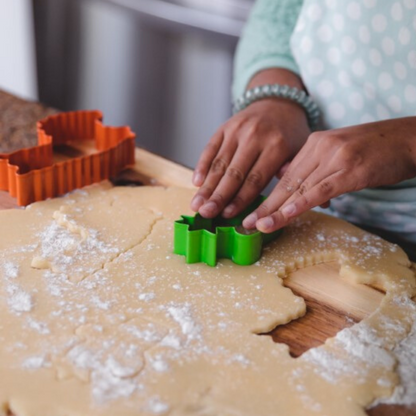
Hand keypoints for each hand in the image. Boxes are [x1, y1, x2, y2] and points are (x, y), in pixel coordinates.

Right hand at [190, 98, 309, 217]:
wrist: (277, 102)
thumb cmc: (290, 134)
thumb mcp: (301, 151)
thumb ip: (300, 176)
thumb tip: (321, 203)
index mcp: (276, 146)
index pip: (255, 179)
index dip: (240, 198)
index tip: (228, 215)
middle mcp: (254, 136)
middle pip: (233, 173)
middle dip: (218, 196)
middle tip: (205, 214)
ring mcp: (236, 130)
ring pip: (219, 163)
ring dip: (206, 186)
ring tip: (196, 205)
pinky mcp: (224, 127)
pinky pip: (210, 148)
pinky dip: (202, 165)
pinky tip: (196, 182)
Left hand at [243, 117, 415, 232]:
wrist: (409, 138)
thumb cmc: (376, 150)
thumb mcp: (339, 154)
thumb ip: (314, 167)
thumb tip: (293, 183)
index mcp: (315, 143)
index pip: (286, 175)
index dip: (268, 196)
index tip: (253, 213)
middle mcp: (319, 147)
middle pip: (286, 182)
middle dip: (265, 206)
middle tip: (246, 223)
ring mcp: (334, 157)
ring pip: (298, 187)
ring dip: (276, 210)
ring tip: (258, 226)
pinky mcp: (350, 169)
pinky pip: (319, 190)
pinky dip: (300, 204)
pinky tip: (285, 215)